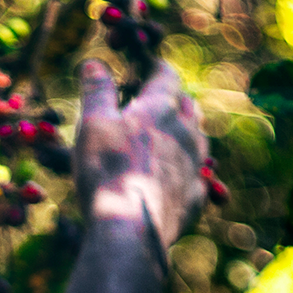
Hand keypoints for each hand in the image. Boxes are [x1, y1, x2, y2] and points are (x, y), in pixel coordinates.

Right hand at [74, 58, 208, 250]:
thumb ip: (96, 90)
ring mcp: (195, 167)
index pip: (166, 76)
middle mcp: (186, 133)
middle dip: (176, 100)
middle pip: (188, 107)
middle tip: (162, 101)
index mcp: (162, 109)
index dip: (156, 68)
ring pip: (199, 140)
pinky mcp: (195, 198)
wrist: (130, 230)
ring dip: (187, 133)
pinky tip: (180, 177)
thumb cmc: (108, 170)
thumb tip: (94, 63)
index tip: (149, 65)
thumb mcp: (93, 123)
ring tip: (174, 135)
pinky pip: (198, 177)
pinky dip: (189, 171)